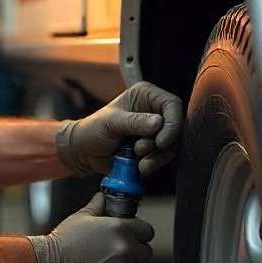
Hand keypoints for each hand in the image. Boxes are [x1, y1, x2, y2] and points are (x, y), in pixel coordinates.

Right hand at [27, 193, 153, 262]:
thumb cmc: (63, 243)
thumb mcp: (80, 217)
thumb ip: (97, 206)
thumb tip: (103, 198)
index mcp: (120, 228)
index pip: (147, 231)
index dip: (140, 235)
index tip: (133, 239)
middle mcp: (126, 249)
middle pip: (146, 253)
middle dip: (136, 254)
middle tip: (119, 256)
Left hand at [56, 81, 183, 176]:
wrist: (85, 152)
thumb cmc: (93, 130)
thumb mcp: (111, 122)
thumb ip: (134, 122)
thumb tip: (159, 122)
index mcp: (146, 95)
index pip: (172, 105)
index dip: (172, 124)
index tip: (161, 141)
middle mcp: (154, 111)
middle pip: (176, 127)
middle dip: (160, 144)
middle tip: (139, 150)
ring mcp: (155, 131)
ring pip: (172, 145)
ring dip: (156, 157)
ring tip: (135, 159)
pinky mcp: (153, 148)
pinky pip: (164, 157)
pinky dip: (153, 164)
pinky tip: (138, 166)